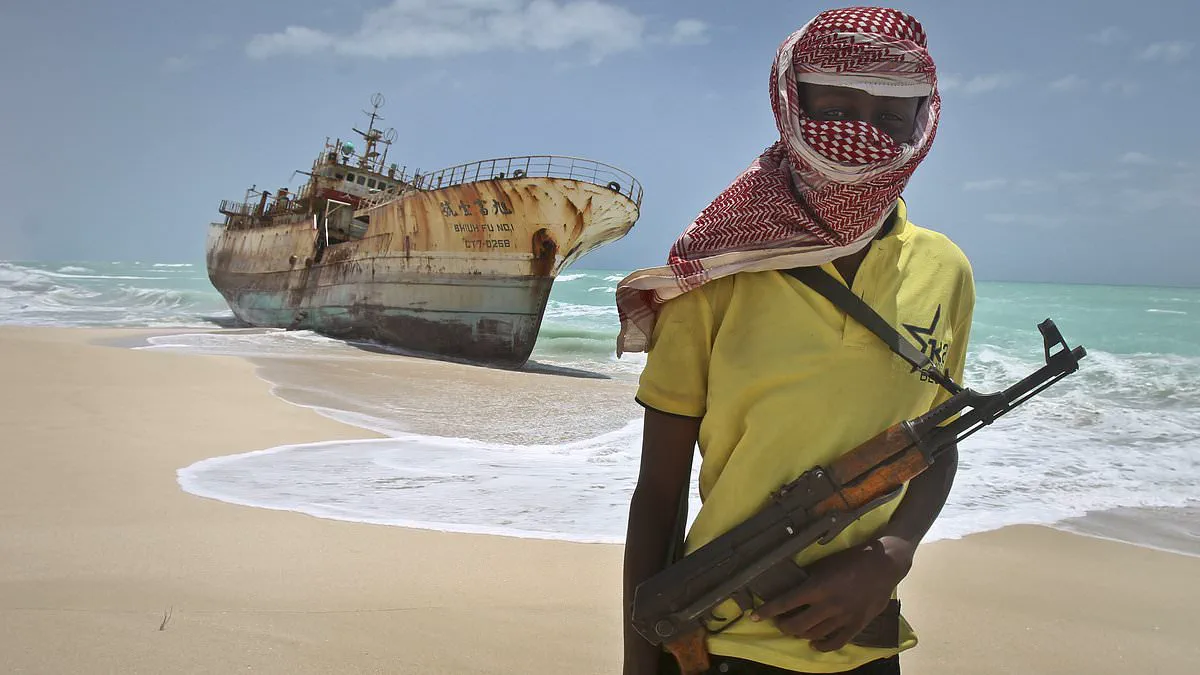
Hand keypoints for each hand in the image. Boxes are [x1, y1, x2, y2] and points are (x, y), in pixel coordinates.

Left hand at [750, 537, 913, 651]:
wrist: (884, 564)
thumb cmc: (852, 559)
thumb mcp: (825, 564)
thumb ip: (809, 579)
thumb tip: (791, 588)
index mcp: (818, 586)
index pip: (786, 602)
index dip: (768, 611)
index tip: (755, 616)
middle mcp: (828, 605)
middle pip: (797, 624)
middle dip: (783, 625)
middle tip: (779, 621)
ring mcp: (843, 617)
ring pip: (814, 634)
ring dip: (800, 633)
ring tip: (795, 629)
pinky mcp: (856, 625)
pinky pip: (836, 642)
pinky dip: (822, 646)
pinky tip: (815, 643)